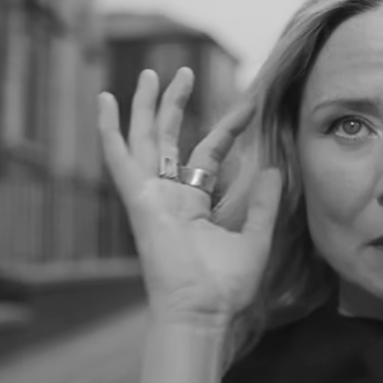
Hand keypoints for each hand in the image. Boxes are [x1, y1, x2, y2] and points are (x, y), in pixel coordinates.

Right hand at [98, 67, 281, 326]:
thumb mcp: (255, 237)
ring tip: (151, 73)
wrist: (205, 311)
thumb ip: (265, 203)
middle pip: (169, 139)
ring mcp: (152, 196)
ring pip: (144, 141)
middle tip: (185, 72)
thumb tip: (276, 168)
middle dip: (174, 105)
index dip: (228, 127)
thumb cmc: (227, 286)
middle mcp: (170, 196)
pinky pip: (120, 159)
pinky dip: (110, 130)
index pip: (209, 153)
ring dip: (146, 107)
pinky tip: (106, 100)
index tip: (250, 104)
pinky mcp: (139, 201)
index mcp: (194, 204)